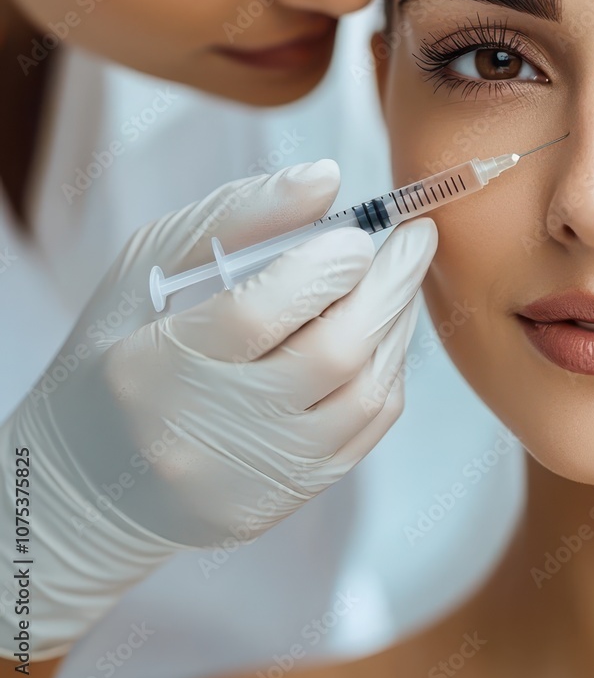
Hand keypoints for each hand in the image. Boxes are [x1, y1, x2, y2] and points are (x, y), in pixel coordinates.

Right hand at [0, 162, 436, 659]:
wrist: (91, 483)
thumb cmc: (122, 352)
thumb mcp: (151, 268)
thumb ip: (237, 216)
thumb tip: (327, 177)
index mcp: (152, 366)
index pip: (255, 312)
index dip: (323, 266)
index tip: (361, 233)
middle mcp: (203, 432)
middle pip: (330, 355)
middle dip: (390, 286)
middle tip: (417, 238)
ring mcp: (249, 476)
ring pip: (362, 394)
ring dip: (398, 325)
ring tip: (402, 280)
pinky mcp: (282, 500)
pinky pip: (366, 430)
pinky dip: (388, 371)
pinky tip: (383, 333)